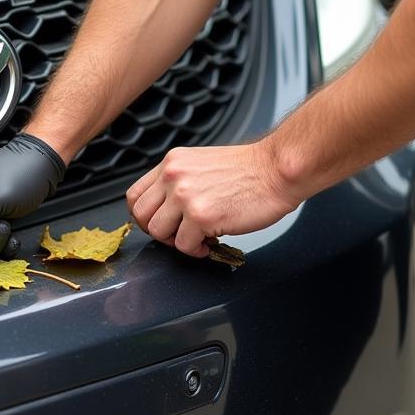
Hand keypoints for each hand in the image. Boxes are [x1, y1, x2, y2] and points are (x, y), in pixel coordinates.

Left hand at [126, 141, 300, 256]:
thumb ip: (180, 182)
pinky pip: (184, 246)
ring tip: (198, 237)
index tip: (160, 223)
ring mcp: (185, 196)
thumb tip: (166, 209)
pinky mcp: (201, 216)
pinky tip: (211, 241)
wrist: (279, 169)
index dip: (145, 216)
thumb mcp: (202, 165)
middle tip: (179, 234)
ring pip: (159, 233)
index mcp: (173, 163)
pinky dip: (197, 250)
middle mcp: (173, 176)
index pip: (136, 195)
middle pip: (141, 216)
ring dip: (178, 241)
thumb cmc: (251, 170)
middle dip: (159, 232)